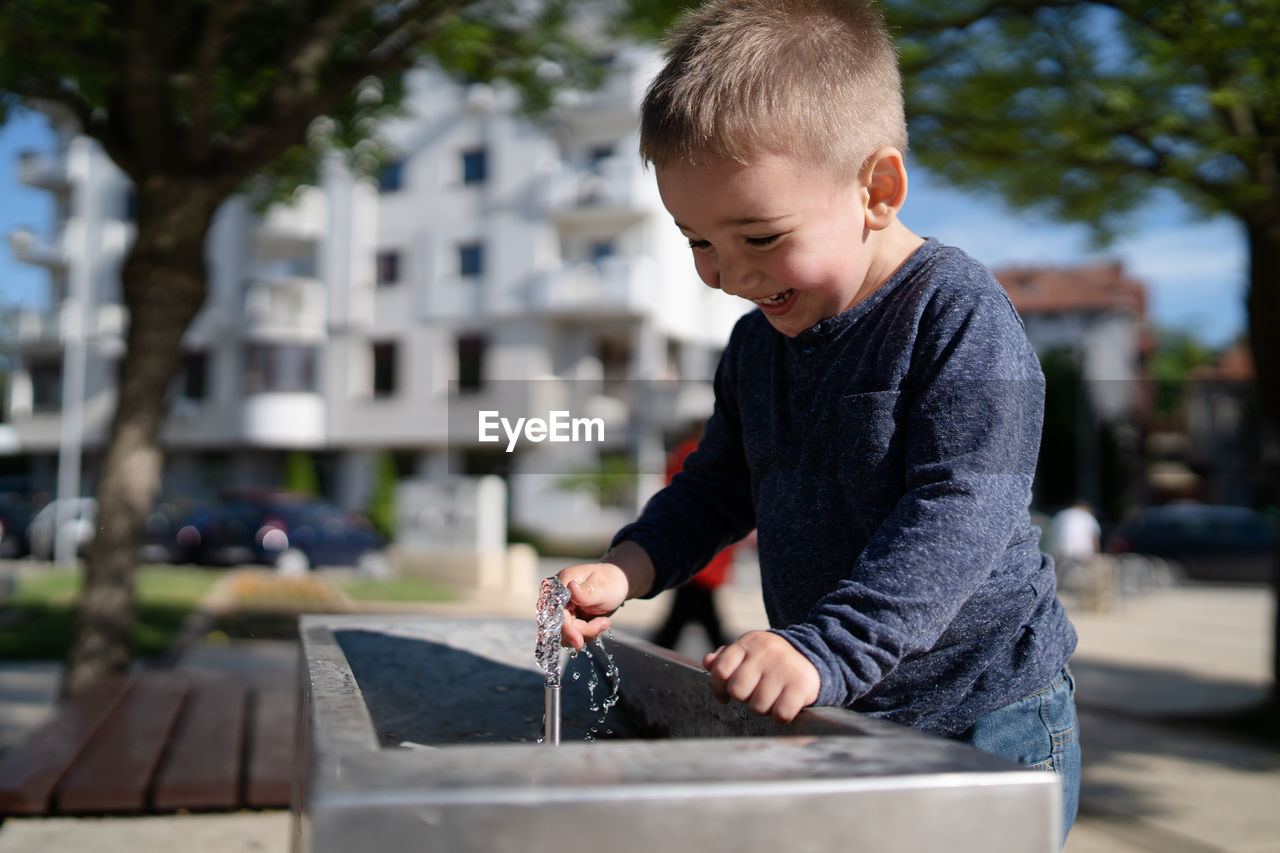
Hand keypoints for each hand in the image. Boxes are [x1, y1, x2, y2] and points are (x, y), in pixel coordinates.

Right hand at [557, 561, 628, 650]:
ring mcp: (560, 610)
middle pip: (559, 626)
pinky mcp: (566, 620)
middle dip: (582, 631)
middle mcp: (556, 597)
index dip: (565, 628)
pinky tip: (599, 624)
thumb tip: (571, 586)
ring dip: (586, 633)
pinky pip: (571, 635)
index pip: (554, 611)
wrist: (617, 586)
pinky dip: (587, 634)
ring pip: (564, 634)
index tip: (578, 640)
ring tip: (604, 622)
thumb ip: (585, 592)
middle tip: (604, 624)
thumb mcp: (601, 588)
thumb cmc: (610, 582)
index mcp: (560, 583)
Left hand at [703, 631, 820, 722]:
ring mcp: (784, 667)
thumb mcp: (749, 652)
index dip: (718, 688)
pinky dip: (781, 716)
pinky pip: (780, 714)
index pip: (720, 670)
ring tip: (772, 697)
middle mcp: (766, 652)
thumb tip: (708, 662)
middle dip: (744, 698)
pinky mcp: (801, 685)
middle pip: (737, 690)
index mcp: (749, 642)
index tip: (725, 696)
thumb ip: (726, 658)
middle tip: (755, 694)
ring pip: (758, 706)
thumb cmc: (772, 660)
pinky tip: (784, 706)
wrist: (814, 656)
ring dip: (763, 708)